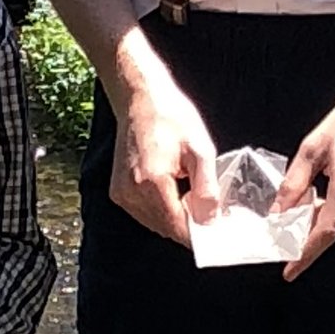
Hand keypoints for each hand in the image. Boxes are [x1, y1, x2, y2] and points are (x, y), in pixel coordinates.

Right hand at [111, 55, 219, 247]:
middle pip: (166, 229)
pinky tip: (172, 192)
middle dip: (189, 227)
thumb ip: (207, 189)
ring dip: (174, 219)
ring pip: (155, 224)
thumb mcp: (200, 149)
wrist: (141, 97)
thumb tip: (211, 221)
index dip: (200, 235)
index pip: (178, 228)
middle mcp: (132, 192)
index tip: (216, 232)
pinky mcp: (118, 191)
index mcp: (152, 182)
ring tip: (191, 198)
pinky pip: (143, 213)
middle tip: (209, 212)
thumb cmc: (171, 116)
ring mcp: (121, 193)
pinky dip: (160, 210)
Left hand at [278, 66, 334, 276]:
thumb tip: (279, 213)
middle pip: (334, 226)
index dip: (305, 254)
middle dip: (314, 223)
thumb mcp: (313, 147)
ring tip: (331, 182)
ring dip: (333, 212)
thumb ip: (294, 184)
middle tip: (298, 211)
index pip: (324, 231)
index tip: (289, 272)